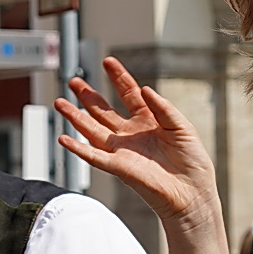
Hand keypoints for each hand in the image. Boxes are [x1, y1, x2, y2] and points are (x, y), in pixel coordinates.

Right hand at [54, 58, 220, 228]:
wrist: (193, 192)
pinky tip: (64, 138)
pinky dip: (78, 148)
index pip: (129, 93)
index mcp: (149, 121)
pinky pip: (94, 156)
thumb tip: (145, 89)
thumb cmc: (192, 163)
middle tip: (73, 81)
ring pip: (92, 130)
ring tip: (59, 102)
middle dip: (88, 95)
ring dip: (75, 117)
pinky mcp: (119, 168)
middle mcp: (132, 134)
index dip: (119, 77)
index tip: (108, 61)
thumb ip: (164, 108)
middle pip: (104, 110)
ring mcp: (123, 151)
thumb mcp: (183, 127)